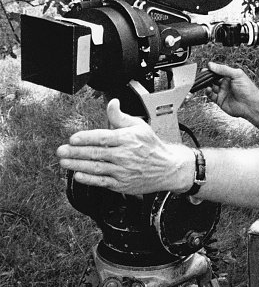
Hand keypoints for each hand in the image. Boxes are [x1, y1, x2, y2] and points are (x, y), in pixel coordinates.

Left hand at [57, 99, 193, 194]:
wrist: (168, 168)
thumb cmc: (152, 147)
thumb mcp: (139, 127)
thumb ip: (121, 116)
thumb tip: (112, 103)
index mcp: (127, 139)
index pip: (103, 137)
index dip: (86, 138)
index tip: (73, 138)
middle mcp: (124, 155)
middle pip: (96, 153)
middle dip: (76, 152)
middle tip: (61, 150)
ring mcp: (123, 171)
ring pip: (96, 167)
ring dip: (78, 165)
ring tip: (64, 162)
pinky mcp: (122, 184)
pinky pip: (102, 181)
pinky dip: (89, 179)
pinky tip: (78, 176)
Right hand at [206, 62, 258, 118]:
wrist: (250, 104)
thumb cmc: (248, 89)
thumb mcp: (236, 75)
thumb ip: (223, 69)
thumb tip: (212, 65)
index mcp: (230, 77)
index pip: (218, 72)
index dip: (212, 70)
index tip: (206, 68)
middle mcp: (226, 85)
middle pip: (213, 80)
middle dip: (207, 77)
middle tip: (203, 75)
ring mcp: (223, 93)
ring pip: (211, 87)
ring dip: (207, 85)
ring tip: (206, 83)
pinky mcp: (220, 101)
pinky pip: (211, 96)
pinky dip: (208, 92)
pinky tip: (208, 89)